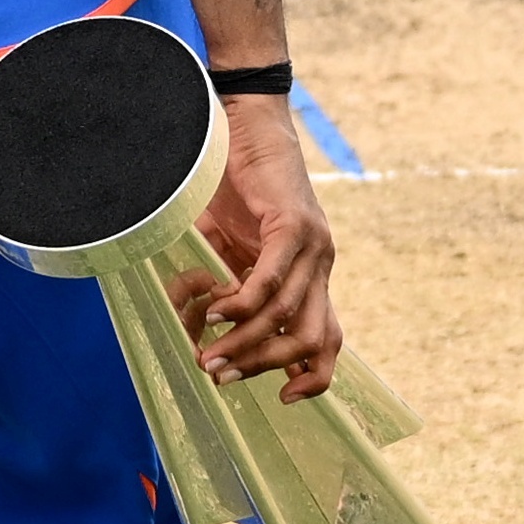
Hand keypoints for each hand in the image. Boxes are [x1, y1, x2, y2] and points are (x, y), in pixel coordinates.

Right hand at [168, 94, 343, 398]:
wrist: (243, 122)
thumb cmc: (230, 184)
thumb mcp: (223, 249)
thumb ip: (219, 289)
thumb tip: (196, 335)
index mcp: (310, 274)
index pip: (328, 339)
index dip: (314, 376)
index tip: (284, 401)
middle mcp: (320, 264)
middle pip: (311, 339)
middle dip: (262, 366)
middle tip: (218, 375)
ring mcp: (312, 245)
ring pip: (288, 316)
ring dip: (246, 342)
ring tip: (208, 353)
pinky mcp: (293, 224)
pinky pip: (270, 279)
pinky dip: (242, 303)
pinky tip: (214, 312)